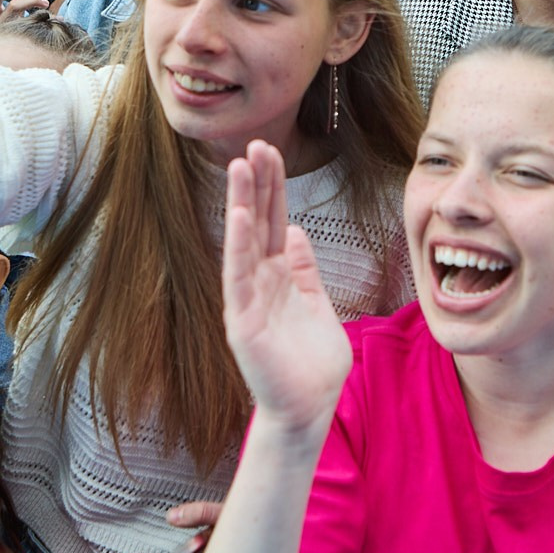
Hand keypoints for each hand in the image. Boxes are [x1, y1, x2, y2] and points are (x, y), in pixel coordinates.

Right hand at [222, 140, 351, 439]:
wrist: (308, 408)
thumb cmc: (312, 362)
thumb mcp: (315, 303)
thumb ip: (304, 269)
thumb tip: (295, 232)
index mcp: (279, 276)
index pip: (274, 220)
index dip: (273, 187)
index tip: (270, 151)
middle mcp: (259, 282)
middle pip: (258, 223)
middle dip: (257, 183)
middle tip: (255, 144)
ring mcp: (248, 300)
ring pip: (244, 242)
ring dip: (242, 203)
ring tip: (240, 167)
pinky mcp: (242, 322)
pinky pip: (238, 277)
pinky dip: (238, 246)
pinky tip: (239, 216)